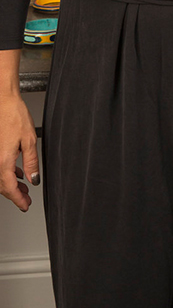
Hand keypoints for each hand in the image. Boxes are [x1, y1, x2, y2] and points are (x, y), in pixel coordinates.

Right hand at [0, 95, 38, 211]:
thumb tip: (34, 180)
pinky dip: (7, 173)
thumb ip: (31, 163)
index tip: (25, 206)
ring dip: (11, 185)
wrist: (3, 101)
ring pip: (0, 178)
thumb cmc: (14, 115)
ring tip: (24, 188)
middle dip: (15, 195)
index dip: (18, 200)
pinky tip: (17, 173)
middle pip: (2, 186)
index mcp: (2, 161)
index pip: (9, 188)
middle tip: (26, 200)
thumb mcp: (29, 140)